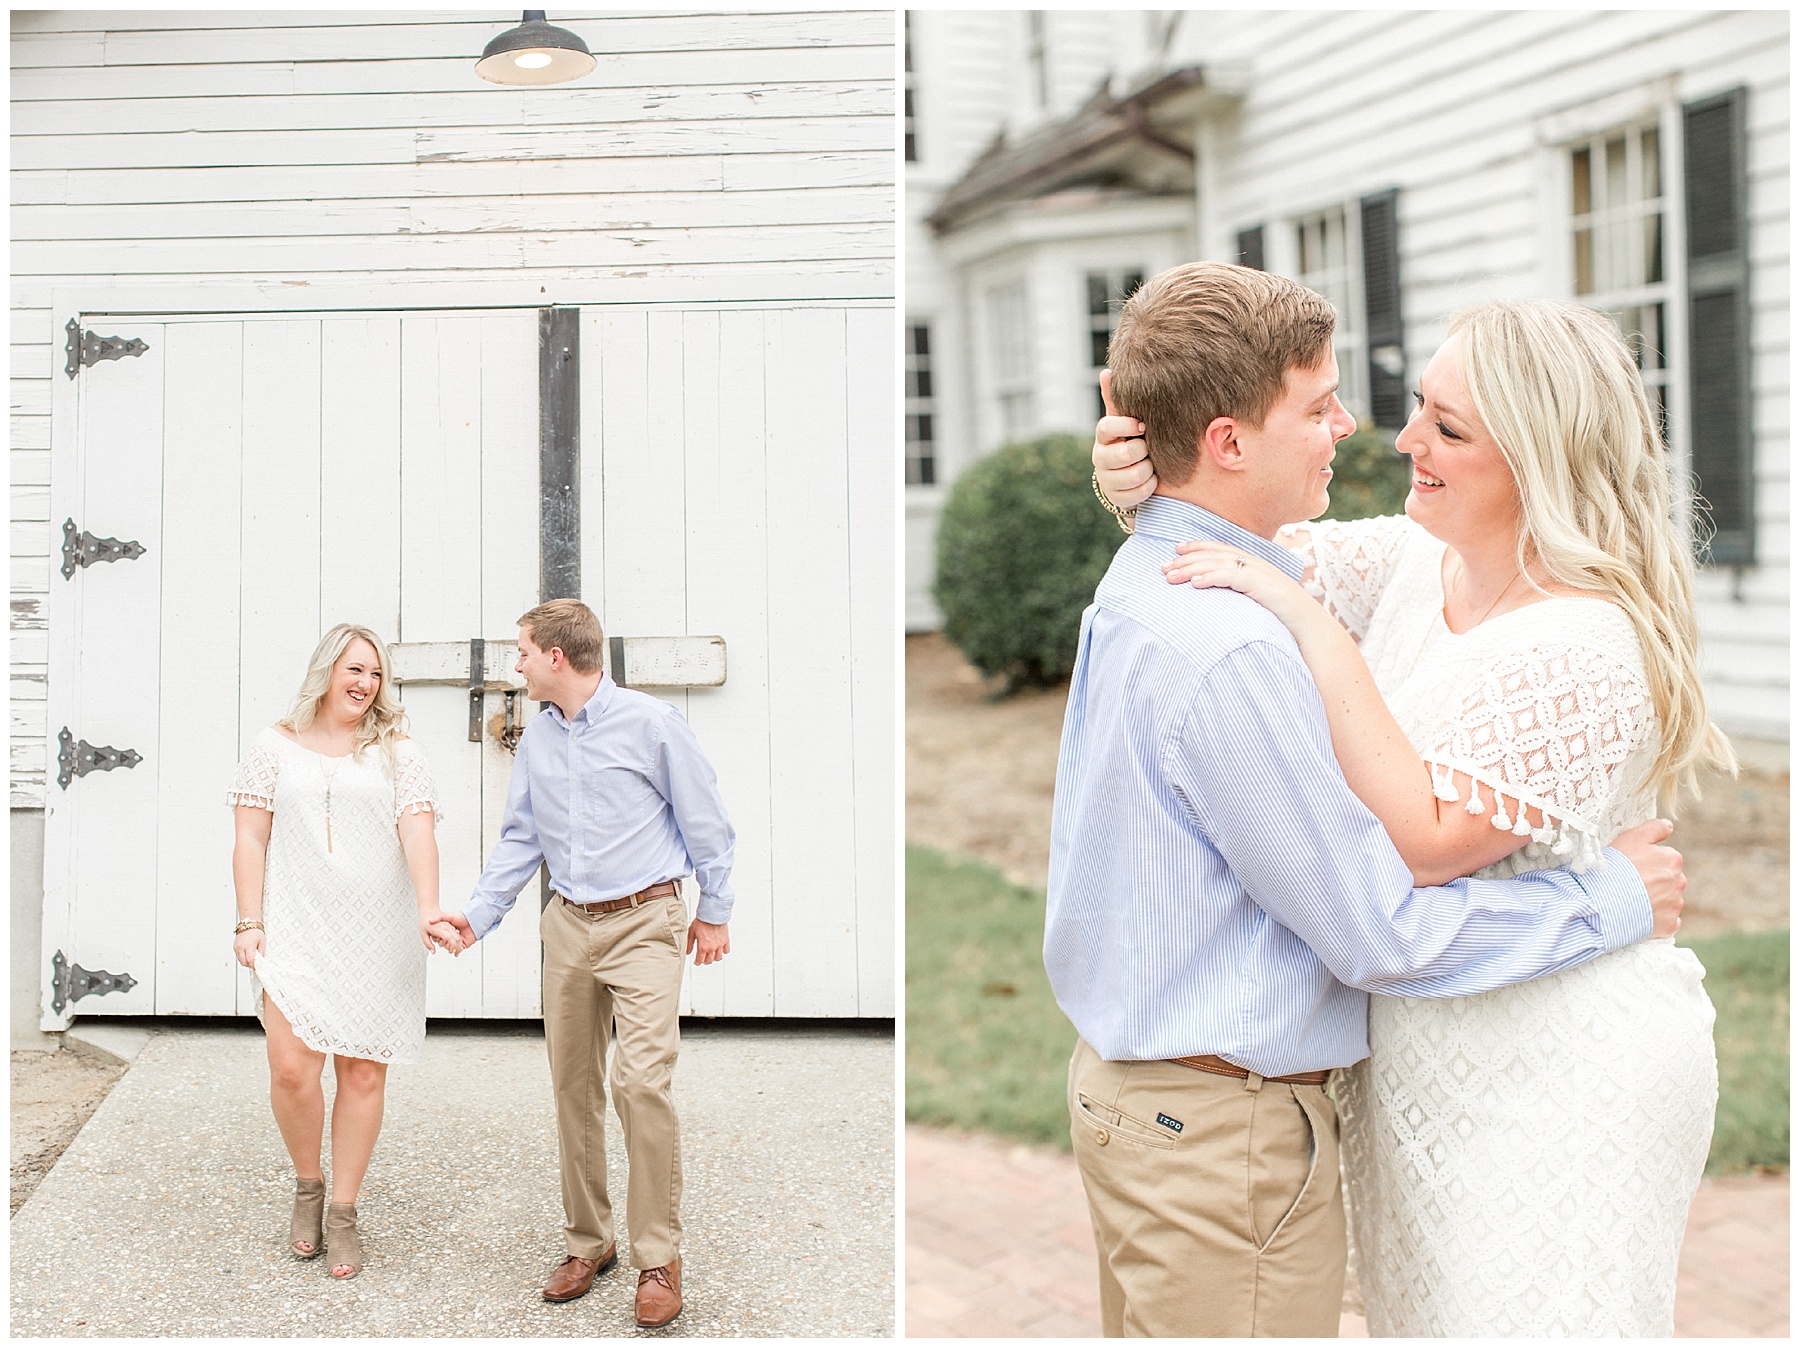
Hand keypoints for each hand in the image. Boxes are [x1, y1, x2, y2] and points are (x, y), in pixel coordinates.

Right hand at [233, 928, 263, 968]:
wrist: (248, 924)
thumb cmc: (255, 931)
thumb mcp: (262, 942)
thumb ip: (261, 952)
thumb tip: (260, 960)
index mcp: (249, 946)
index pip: (250, 960)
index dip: (253, 965)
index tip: (257, 967)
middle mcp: (241, 947)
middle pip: (243, 962)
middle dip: (249, 965)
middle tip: (255, 964)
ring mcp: (236, 948)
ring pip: (240, 960)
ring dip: (245, 962)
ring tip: (252, 958)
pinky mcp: (234, 947)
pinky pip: (238, 956)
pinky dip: (242, 957)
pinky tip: (247, 954)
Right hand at [419, 908, 476, 953]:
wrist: (475, 920)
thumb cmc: (463, 917)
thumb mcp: (449, 916)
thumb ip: (439, 917)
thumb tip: (430, 920)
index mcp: (448, 929)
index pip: (440, 937)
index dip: (438, 938)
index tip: (438, 937)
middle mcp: (453, 935)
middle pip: (444, 943)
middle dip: (443, 944)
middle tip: (445, 941)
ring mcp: (458, 940)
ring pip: (450, 948)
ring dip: (449, 948)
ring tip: (449, 945)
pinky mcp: (464, 944)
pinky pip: (458, 950)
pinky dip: (456, 951)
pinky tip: (454, 948)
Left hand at [686, 919, 728, 965]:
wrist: (712, 914)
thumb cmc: (702, 921)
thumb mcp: (691, 932)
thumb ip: (689, 944)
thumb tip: (687, 952)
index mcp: (702, 947)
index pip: (700, 960)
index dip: (697, 962)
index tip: (696, 962)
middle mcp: (712, 948)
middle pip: (709, 961)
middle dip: (705, 961)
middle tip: (703, 959)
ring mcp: (720, 945)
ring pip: (718, 958)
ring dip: (714, 958)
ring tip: (712, 955)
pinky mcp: (726, 940)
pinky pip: (726, 951)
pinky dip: (723, 951)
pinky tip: (720, 949)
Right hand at [1093, 370, 1156, 508]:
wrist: (1130, 474)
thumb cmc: (1132, 439)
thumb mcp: (1127, 420)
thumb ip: (1117, 399)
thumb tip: (1106, 372)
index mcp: (1103, 436)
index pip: (1106, 426)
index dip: (1126, 426)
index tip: (1143, 426)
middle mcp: (1100, 457)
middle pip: (1125, 453)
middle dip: (1143, 451)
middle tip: (1147, 449)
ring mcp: (1107, 479)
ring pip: (1135, 474)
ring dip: (1149, 470)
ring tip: (1149, 464)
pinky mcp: (1116, 498)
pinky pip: (1139, 492)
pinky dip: (1149, 486)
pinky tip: (1149, 480)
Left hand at [1163, 540, 1319, 630]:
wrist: (1309, 627)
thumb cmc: (1282, 619)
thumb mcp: (1256, 601)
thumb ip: (1239, 593)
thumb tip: (1216, 596)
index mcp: (1254, 565)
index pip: (1220, 550)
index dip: (1198, 547)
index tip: (1176, 550)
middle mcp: (1255, 563)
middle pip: (1214, 555)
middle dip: (1186, 559)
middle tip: (1163, 567)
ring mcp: (1259, 572)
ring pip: (1218, 563)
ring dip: (1192, 568)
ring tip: (1171, 576)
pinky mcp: (1261, 584)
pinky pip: (1232, 577)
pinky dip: (1211, 577)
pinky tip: (1194, 583)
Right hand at [1608, 818, 1684, 937]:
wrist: (1604, 902)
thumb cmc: (1615, 867)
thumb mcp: (1631, 837)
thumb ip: (1653, 828)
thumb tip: (1669, 826)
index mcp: (1672, 859)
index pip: (1665, 857)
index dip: (1646, 861)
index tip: (1631, 865)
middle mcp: (1679, 881)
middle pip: (1668, 878)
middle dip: (1653, 880)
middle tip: (1629, 882)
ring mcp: (1674, 904)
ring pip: (1668, 899)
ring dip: (1654, 899)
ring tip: (1630, 899)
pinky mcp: (1668, 924)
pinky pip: (1667, 920)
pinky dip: (1656, 918)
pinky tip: (1639, 915)